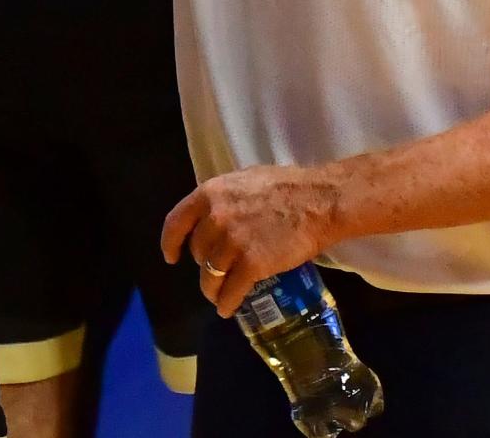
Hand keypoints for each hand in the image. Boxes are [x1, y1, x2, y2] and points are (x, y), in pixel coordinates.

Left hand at [161, 166, 339, 317]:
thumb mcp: (243, 181)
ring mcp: (233, 243)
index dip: (171, 243)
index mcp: (211, 193)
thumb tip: (212, 215)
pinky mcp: (252, 265)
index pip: (176, 222)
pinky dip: (227, 303)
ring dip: (213, 290)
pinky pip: (231, 291)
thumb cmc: (284, 186)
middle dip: (204, 265)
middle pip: (198, 253)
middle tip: (216, 271)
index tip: (172, 257)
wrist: (317, 202)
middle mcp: (216, 218)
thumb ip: (223, 199)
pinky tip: (228, 307)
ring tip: (218, 296)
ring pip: (210, 276)